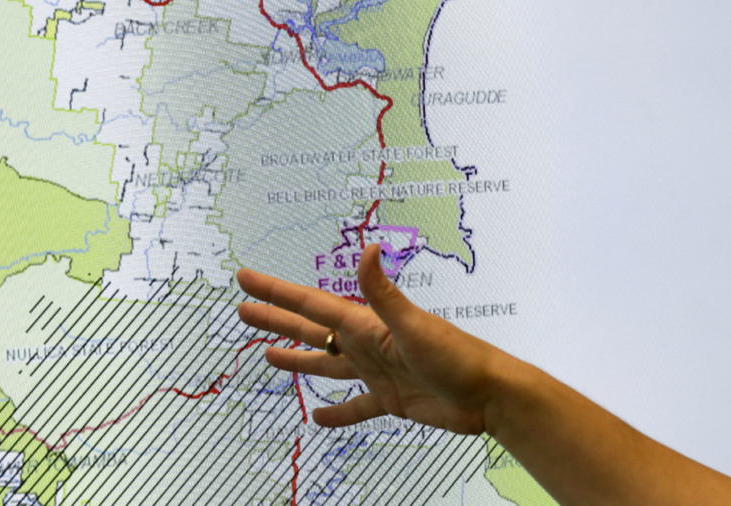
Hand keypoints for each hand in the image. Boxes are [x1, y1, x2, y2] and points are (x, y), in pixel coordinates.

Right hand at [236, 244, 513, 434]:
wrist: (488, 395)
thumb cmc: (456, 356)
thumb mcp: (413, 325)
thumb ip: (383, 293)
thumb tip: (367, 249)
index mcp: (363, 325)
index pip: (309, 304)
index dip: (275, 292)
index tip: (245, 278)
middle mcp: (364, 345)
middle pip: (308, 329)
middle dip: (274, 319)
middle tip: (242, 309)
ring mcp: (375, 372)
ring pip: (325, 364)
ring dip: (296, 359)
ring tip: (267, 356)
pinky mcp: (390, 400)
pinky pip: (355, 407)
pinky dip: (337, 413)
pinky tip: (318, 418)